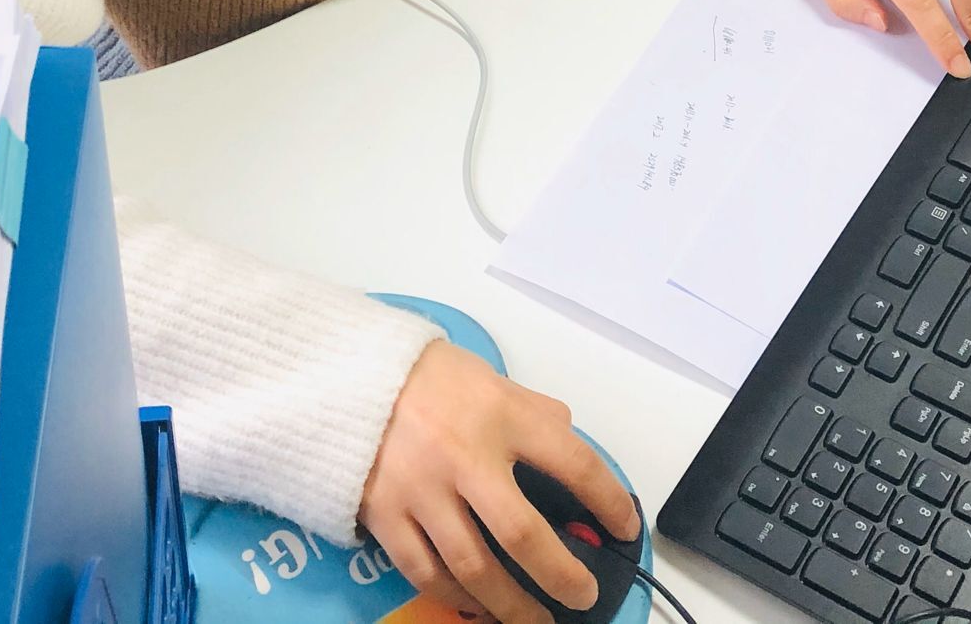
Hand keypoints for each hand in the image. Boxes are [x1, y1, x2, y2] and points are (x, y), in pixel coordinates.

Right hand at [360, 340, 639, 623]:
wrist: (345, 372)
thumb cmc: (428, 376)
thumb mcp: (491, 378)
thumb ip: (533, 412)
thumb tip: (571, 445)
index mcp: (501, 415)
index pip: (573, 463)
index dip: (607, 501)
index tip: (624, 527)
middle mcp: (464, 457)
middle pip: (522, 535)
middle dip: (561, 575)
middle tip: (584, 596)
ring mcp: (421, 491)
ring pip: (474, 567)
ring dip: (511, 604)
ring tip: (536, 620)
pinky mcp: (384, 515)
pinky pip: (426, 572)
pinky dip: (457, 598)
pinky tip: (478, 607)